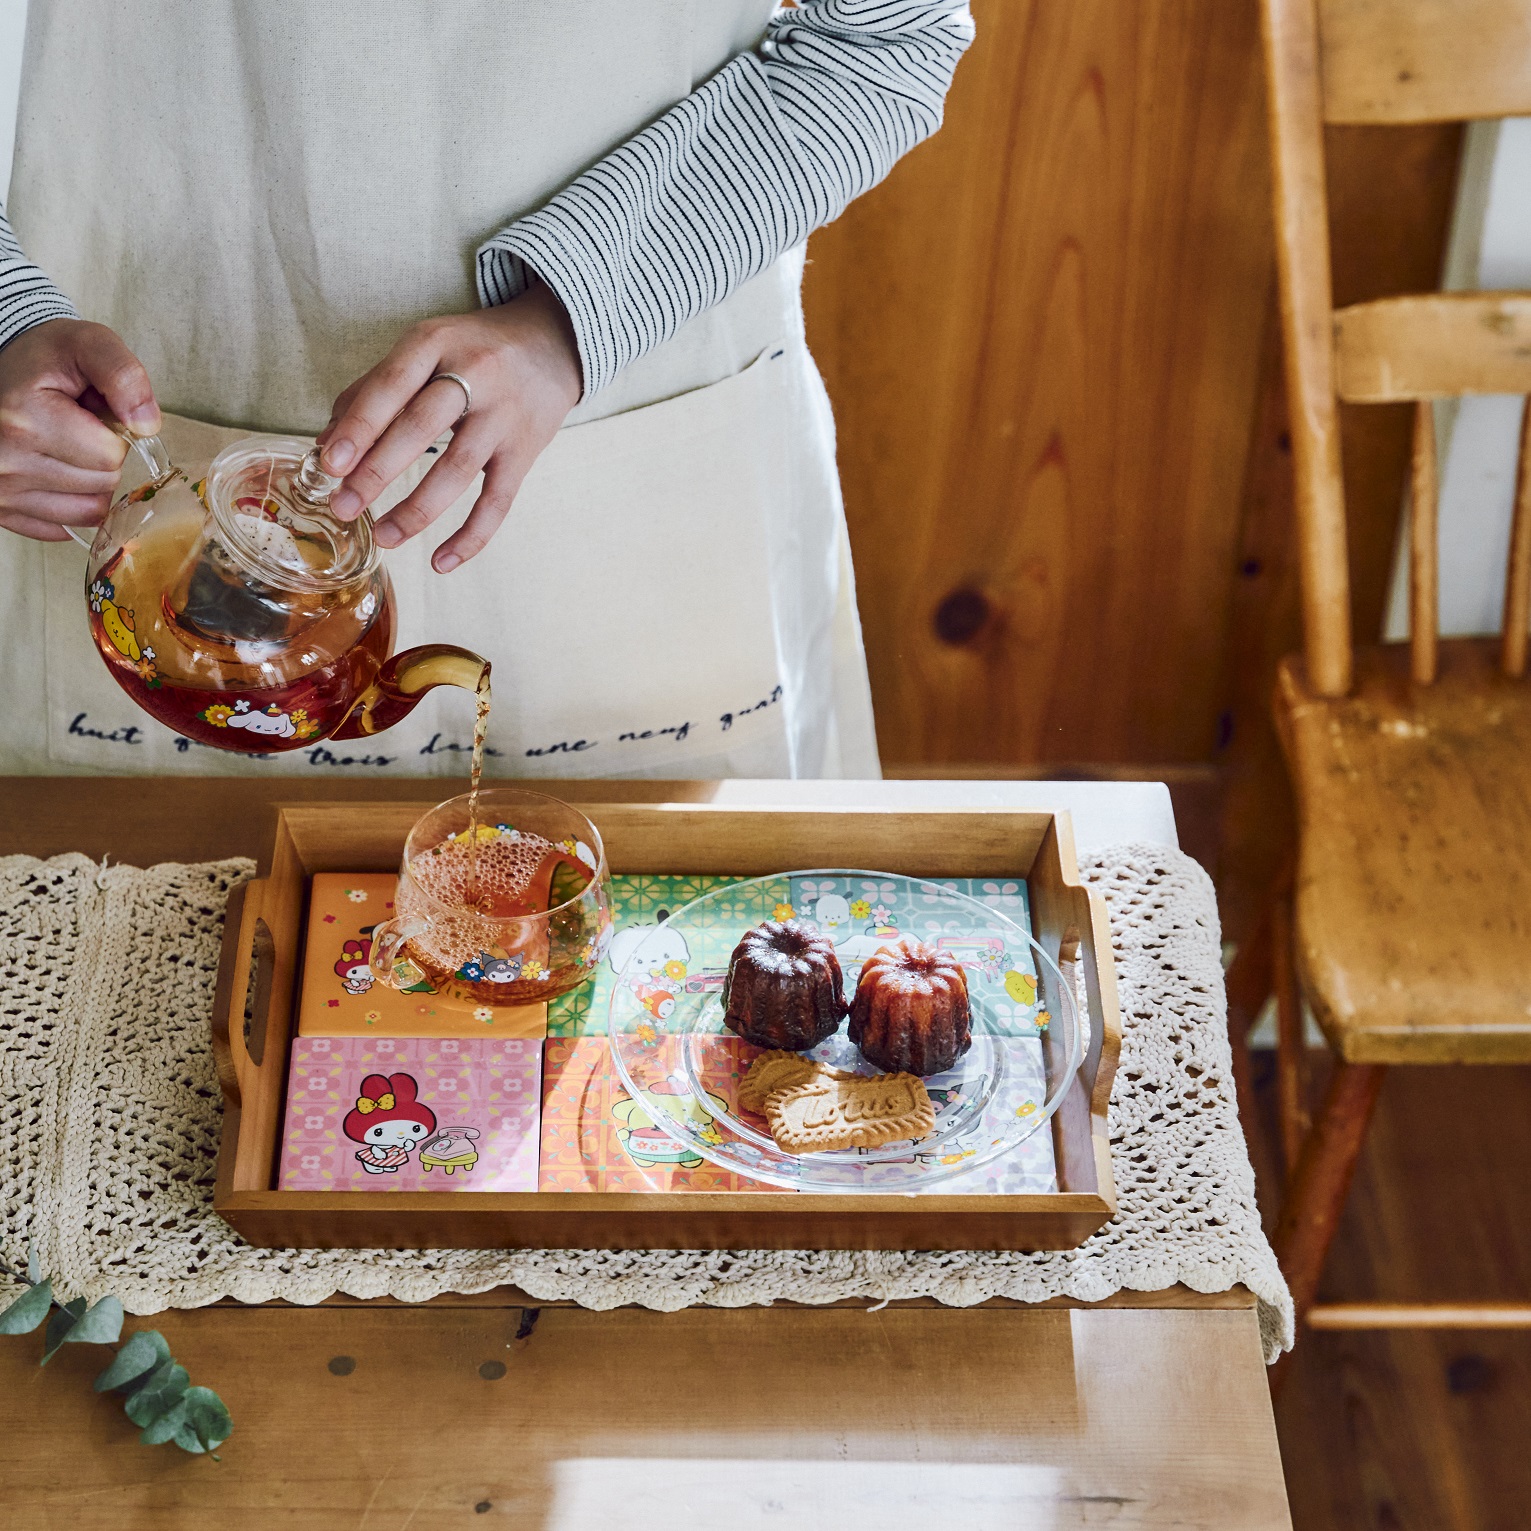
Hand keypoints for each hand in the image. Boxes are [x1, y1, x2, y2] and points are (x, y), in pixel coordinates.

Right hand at [0, 319, 159, 541]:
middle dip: (103, 456)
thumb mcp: (86, 344)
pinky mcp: (3, 510)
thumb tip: (147, 425)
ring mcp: (2, 491)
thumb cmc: (44, 360)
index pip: (108, 454)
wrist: (0, 370)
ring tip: (65, 445)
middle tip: (75, 426)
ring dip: (90, 481)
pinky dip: (70, 503)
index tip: (90, 413)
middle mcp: (7, 462)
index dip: (113, 434)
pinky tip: (55, 469)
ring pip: (88, 510)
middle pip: (102, 484)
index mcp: (24, 419)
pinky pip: (65, 526)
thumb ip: (124, 375)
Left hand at [318, 282, 581, 571]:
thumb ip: (375, 390)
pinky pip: (498, 501)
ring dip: (416, 509)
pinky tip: (441, 561)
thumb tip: (327, 443)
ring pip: (457, 469)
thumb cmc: (473, 350)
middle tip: (344, 508)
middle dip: (377, 472)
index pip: (391, 386)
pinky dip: (471, 536)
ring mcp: (503, 416)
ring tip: (385, 537)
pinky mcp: (526, 451)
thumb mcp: (424, 349)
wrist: (551, 344)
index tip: (330, 464)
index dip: (359, 427)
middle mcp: (475, 375)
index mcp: (437, 343)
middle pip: (420, 428)